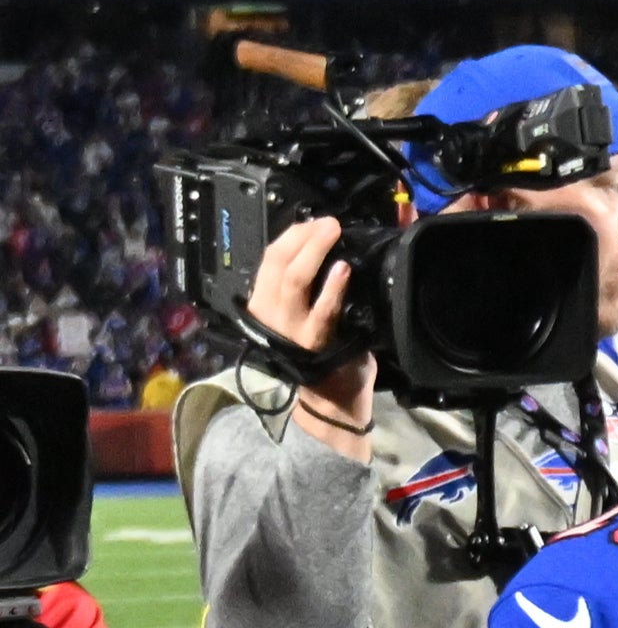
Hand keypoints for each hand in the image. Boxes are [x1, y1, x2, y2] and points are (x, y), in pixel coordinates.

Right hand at [243, 215, 376, 458]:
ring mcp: (291, 328)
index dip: (290, 237)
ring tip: (332, 233)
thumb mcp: (303, 321)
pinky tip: (343, 270)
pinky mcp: (315, 343)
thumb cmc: (321, 359)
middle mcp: (271, 314)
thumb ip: (307, 295)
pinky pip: (322, 311)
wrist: (331, 404)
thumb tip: (327, 260)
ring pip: (294, 279)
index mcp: (265, 305)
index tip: (311, 223)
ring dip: (315, 251)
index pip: (269, 261)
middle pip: (277, 263)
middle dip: (301, 237)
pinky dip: (332, 288)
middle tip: (326, 223)